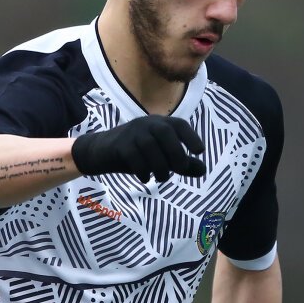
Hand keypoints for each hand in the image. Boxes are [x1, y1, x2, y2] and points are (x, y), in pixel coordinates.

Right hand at [71, 115, 205, 183]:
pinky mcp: (120, 145)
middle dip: (176, 152)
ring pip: (150, 147)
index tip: (200, 151)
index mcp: (159, 124)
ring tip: (162, 178)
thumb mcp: (160, 158)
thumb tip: (202, 170)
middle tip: (180, 169)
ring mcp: (132, 133)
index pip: (179, 125)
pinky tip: (146, 178)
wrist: (100, 152)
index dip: (191, 137)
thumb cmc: (135, 154)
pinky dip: (143, 170)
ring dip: (160, 166)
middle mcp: (147, 124)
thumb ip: (181, 164)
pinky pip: (134, 157)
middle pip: (166, 133)